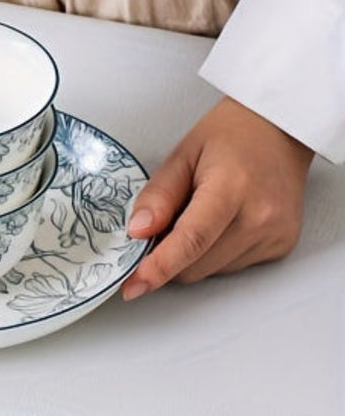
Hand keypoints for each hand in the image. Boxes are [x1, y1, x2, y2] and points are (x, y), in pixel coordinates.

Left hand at [121, 96, 313, 298]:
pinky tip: (222, 223)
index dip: (159, 267)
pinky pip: (231, 267)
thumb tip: (137, 231)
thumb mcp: (182, 155)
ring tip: (202, 215)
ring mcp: (274, 234)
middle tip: (166, 224)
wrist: (281, 130)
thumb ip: (158, 196)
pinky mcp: (281, 246)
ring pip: (210, 271)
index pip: (191, 240)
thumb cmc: (232, 137)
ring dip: (193, 256)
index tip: (133, 285)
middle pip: (195, 265)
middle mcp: (260, 216)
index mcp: (232, 188)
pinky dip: (215, 254)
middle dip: (168, 256)